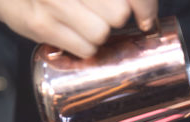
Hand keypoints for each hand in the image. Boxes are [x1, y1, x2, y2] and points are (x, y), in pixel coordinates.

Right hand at [0, 0, 157, 57]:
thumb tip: (147, 15)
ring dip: (99, 35)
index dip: (145, 7)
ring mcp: (54, 2)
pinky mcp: (43, 25)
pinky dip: (85, 48)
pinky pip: (85, 48)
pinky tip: (74, 37)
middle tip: (102, 15)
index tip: (145, 19)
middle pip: (119, 14)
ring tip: (84, 25)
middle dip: (115, 19)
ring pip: (102, 33)